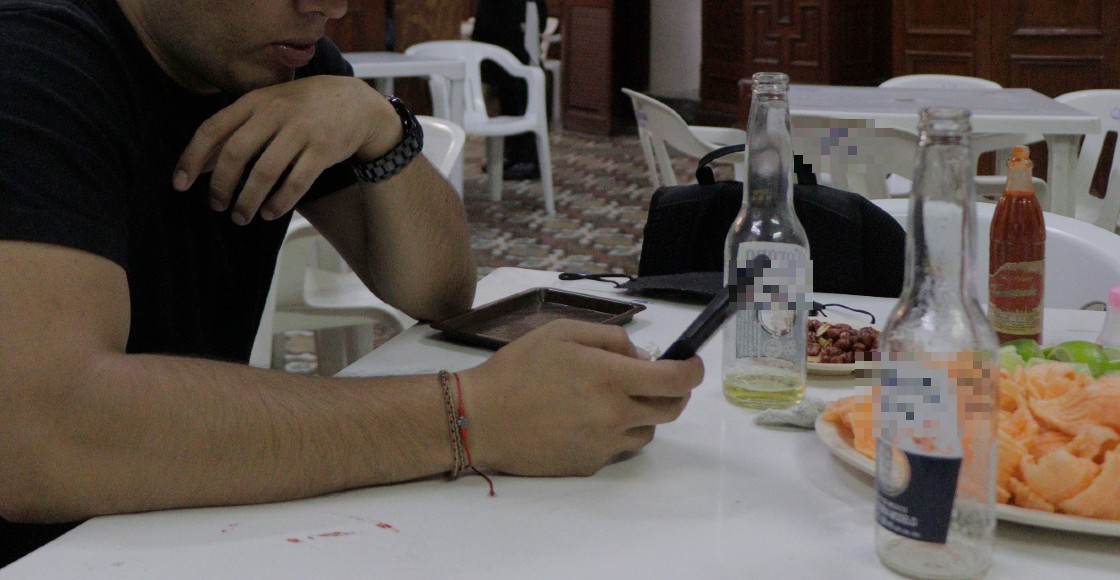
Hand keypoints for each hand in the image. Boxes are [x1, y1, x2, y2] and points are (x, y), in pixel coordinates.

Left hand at [172, 76, 400, 224]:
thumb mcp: (267, 107)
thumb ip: (236, 130)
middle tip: (217, 206)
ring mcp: (301, 130)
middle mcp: (276, 112)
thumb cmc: (302, 108)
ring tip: (241, 217)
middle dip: (221, 186)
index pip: (213, 129)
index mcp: (255, 100)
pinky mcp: (324, 150)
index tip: (180, 185)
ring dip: (248, 201)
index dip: (192, 158)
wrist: (354, 102)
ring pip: (265, 172)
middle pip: (236, 153)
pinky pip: (296, 182)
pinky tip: (270, 213)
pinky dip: (279, 202)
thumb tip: (200, 164)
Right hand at [460, 319, 703, 476]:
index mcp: (611, 378)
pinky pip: (619, 447)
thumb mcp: (562, 333)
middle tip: (657, 378)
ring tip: (608, 398)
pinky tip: (584, 418)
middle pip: (671, 409)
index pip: (676, 380)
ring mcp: (605, 444)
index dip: (693, 370)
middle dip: (673, 391)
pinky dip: (615, 431)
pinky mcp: (591, 464)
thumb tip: (640, 356)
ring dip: (642, 412)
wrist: (481, 418)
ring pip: (647, 430)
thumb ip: (610, 338)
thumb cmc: (517, 370)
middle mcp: (615, 415)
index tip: (693, 363)